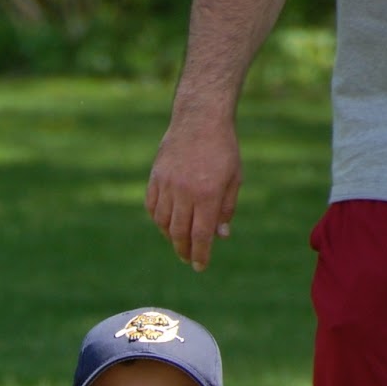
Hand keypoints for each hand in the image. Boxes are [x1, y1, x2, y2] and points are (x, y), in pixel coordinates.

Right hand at [145, 111, 241, 270]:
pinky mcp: (156, 177)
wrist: (200, 118)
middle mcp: (185, 192)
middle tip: (188, 257)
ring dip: (170, 236)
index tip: (199, 267)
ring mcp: (167, 184)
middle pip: (179, 233)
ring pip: (163, 222)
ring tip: (178, 240)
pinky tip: (166, 222)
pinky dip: (158, 219)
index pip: (201, 235)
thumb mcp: (234, 179)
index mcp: (208, 194)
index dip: (200, 255)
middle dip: (184, 250)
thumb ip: (226, 209)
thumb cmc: (223, 149)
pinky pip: (152, 206)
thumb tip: (220, 236)